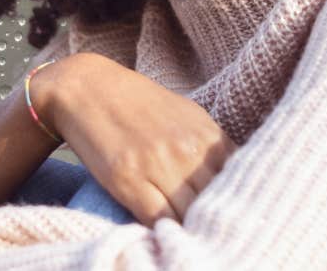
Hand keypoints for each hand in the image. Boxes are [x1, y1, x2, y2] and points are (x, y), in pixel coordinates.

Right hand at [38, 53, 239, 227]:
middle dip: (216, 221)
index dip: (238, 205)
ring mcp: (157, 165)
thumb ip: (211, 148)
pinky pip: (158, 219)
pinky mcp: (127, 179)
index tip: (236, 219)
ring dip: (191, 230)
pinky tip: (166, 234)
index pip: (238, 183)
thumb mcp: (187, 116)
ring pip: (189, 215)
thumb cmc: (139, 103)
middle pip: (215, 203)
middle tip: (216, 236)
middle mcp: (187, 150)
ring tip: (191, 237)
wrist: (88, 88)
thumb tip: (234, 180)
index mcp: (207, 135)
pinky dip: (164, 231)